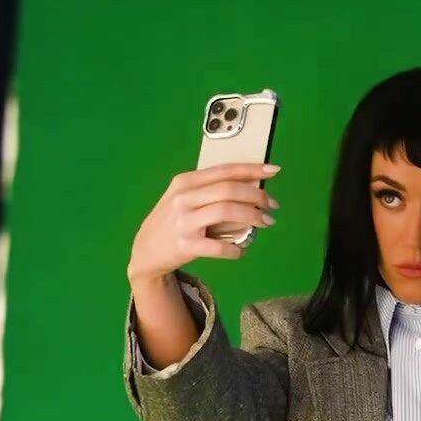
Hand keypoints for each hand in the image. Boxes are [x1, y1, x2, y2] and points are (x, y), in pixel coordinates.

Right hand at [127, 161, 280, 282]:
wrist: (146, 250)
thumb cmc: (172, 221)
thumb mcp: (184, 198)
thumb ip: (210, 191)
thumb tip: (251, 188)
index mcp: (185, 181)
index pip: (224, 170)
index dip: (252, 169)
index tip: (274, 171)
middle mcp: (183, 198)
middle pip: (229, 190)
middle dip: (257, 195)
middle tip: (272, 205)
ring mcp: (184, 222)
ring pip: (226, 212)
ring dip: (252, 216)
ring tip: (265, 222)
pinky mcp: (185, 245)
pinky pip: (218, 247)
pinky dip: (235, 249)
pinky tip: (240, 250)